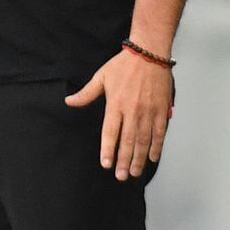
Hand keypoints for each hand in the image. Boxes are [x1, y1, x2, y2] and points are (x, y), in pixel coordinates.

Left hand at [65, 49, 174, 179]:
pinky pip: (159, 133)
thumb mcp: (101, 77)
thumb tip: (68, 101)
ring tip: (134, 173)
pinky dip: (156, 146)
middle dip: (123, 161)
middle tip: (120, 176)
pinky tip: (152, 158)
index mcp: (116, 104)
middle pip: (127, 141)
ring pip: (143, 140)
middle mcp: (132, 111)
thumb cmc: (124, 64)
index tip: (106, 164)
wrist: (150, 53)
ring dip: (139, 159)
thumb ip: (86, 94)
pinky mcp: (161, 110)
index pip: (110, 132)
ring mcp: (148, 112)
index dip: (108, 149)